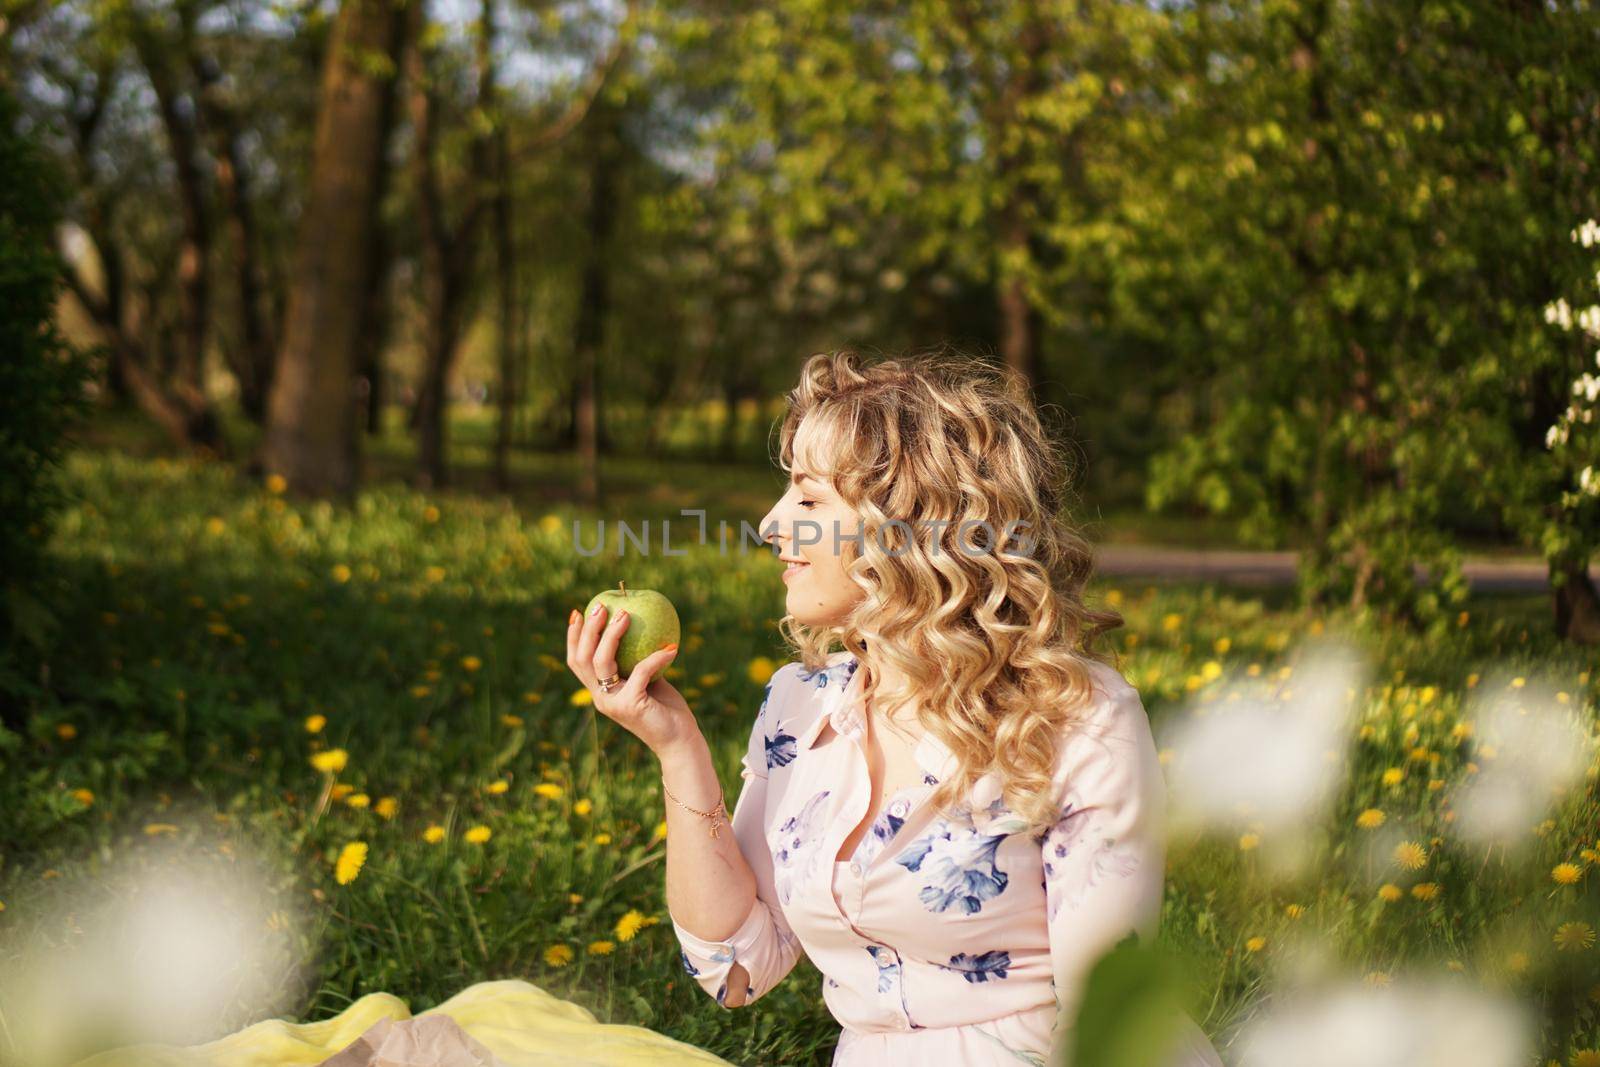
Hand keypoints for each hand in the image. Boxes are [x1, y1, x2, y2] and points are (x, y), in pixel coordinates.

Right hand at [565, 601, 696, 755]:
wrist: (680, 743)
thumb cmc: (667, 710)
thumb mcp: (649, 681)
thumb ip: (638, 662)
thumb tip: (642, 626)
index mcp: (600, 693)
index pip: (576, 663)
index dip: (573, 637)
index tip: (578, 612)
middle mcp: (601, 699)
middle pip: (582, 658)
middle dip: (588, 629)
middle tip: (601, 606)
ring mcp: (614, 703)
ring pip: (601, 661)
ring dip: (612, 634)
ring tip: (625, 615)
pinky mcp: (632, 706)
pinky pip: (642, 670)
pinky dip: (657, 656)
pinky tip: (672, 646)